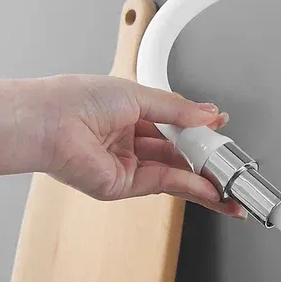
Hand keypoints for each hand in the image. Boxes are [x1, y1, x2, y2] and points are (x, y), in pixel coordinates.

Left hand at [35, 75, 245, 215]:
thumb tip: (209, 113)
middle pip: (178, 153)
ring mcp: (126, 165)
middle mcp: (128, 141)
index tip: (221, 131)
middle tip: (232, 164)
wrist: (48, 122)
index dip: (200, 130)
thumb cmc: (76, 99)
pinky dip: (190, 186)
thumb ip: (178, 109)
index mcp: (130, 114)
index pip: (174, 126)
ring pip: (176, 173)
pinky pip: (164, 183)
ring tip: (231, 181)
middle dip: (207, 160)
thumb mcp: (139, 94)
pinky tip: (209, 187)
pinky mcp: (122, 185)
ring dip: (205, 179)